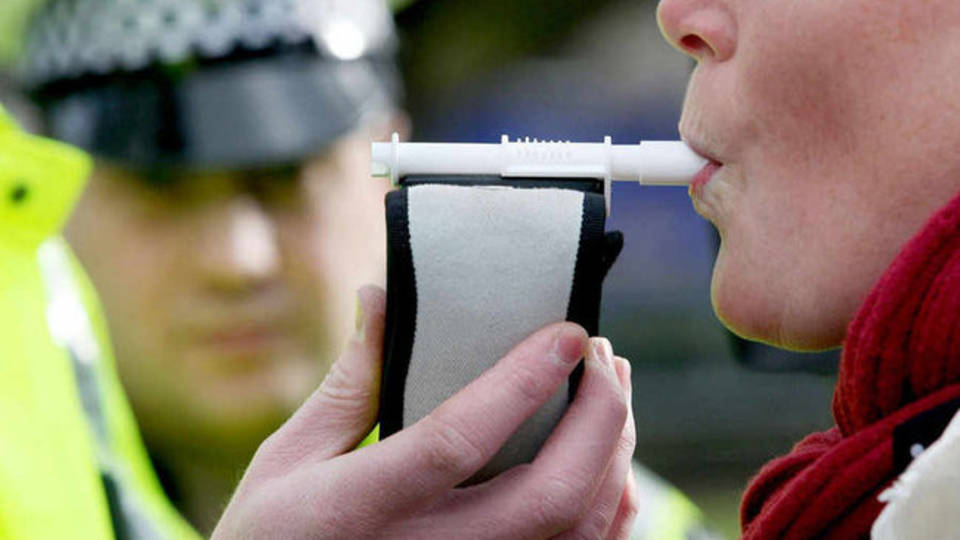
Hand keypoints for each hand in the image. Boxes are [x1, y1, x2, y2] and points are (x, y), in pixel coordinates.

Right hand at [213, 285, 637, 538]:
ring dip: (613, 453)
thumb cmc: (276, 535)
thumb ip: (348, 383)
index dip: (522, 382)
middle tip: (601, 354)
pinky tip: (611, 461)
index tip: (569, 332)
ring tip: (613, 388)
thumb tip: (382, 295)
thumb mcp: (290, 460)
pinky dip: (611, 508)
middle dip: (596, 416)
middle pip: (548, 495)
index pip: (458, 440)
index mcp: (364, 507)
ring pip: (577, 530)